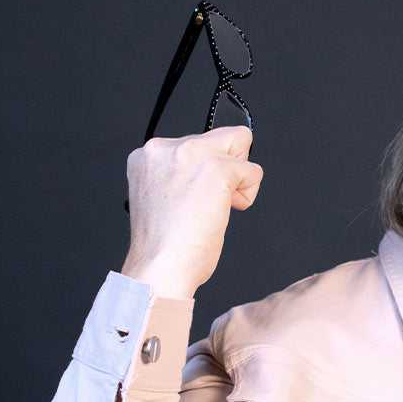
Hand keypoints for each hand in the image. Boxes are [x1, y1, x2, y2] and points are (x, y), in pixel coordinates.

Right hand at [122, 125, 263, 298]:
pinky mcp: (216, 167)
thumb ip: (181, 177)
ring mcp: (191, 153)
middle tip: (213, 199)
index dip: (205, 171)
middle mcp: (165, 148)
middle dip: (228, 166)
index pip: (195, 143)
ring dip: (238, 179)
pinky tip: (227, 211)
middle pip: (222, 136)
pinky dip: (248, 194)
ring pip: (241, 144)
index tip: (197, 196)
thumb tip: (207, 175)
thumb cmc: (165, 246)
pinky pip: (254, 171)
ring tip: (216, 207)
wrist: (162, 265)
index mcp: (148, 156)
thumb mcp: (164, 199)